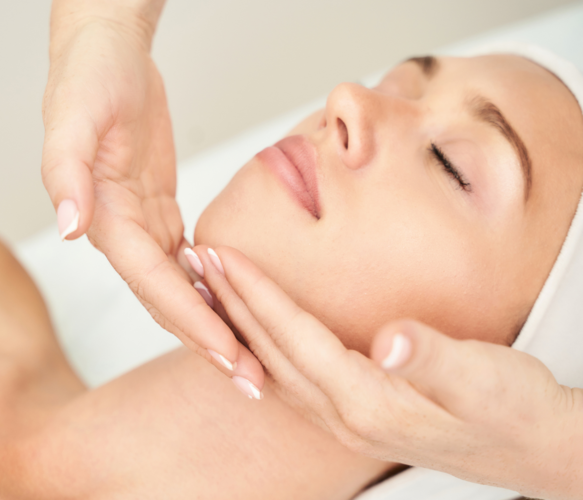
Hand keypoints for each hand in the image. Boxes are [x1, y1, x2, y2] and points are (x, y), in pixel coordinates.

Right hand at [41, 2, 264, 386]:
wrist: (106, 51)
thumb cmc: (90, 75)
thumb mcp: (75, 113)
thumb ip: (66, 171)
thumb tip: (68, 228)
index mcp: (104, 218)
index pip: (153, 283)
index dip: (191, 320)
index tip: (228, 355)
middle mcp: (120, 231)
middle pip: (168, 300)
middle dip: (208, 342)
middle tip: (252, 381)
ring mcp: (141, 224)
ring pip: (180, 290)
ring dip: (213, 326)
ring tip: (251, 361)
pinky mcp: (158, 211)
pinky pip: (187, 263)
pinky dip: (210, 290)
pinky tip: (236, 309)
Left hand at [192, 245, 582, 499]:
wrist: (532, 451)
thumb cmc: (513, 412)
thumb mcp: (486, 381)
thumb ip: (435, 360)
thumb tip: (392, 340)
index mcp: (368, 402)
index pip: (294, 337)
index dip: (255, 293)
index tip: (222, 255)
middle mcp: (344, 416)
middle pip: (269, 351)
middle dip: (229, 302)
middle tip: (195, 260)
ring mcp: (344, 419)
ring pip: (271, 366)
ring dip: (236, 323)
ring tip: (209, 287)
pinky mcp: (352, 413)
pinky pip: (289, 378)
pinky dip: (260, 347)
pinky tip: (251, 331)